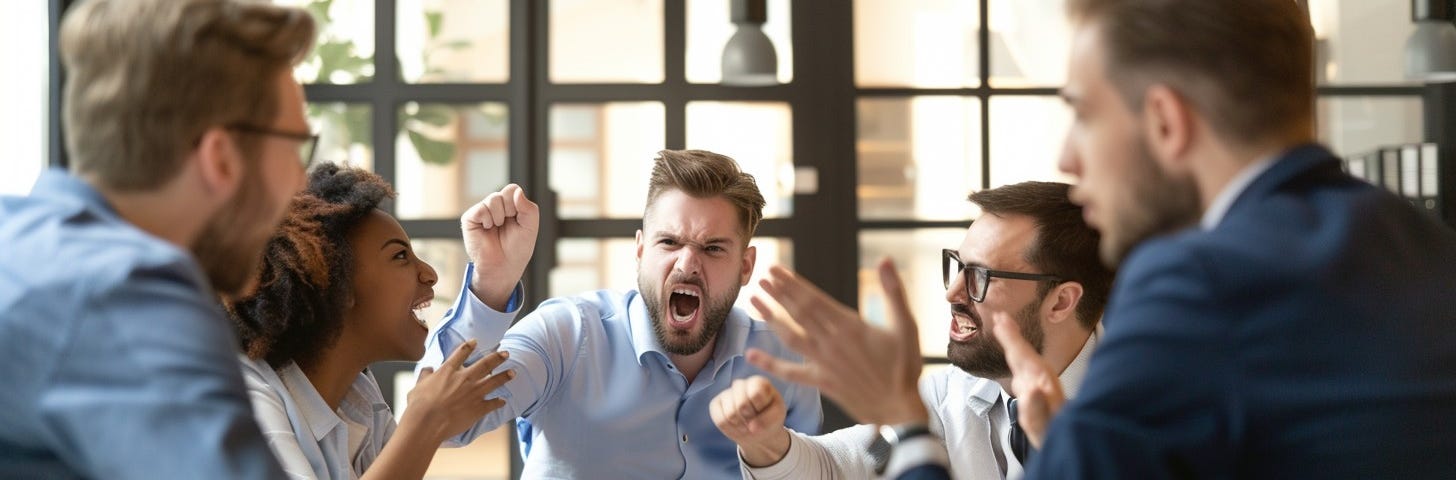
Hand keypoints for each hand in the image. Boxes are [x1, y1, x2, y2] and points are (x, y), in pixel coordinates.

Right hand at [404, 340, 514, 441]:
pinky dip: (498, 402)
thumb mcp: (418, 385)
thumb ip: (425, 375)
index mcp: (448, 371)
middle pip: (485, 364)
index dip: (469, 346)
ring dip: (504, 376)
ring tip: (513, 372)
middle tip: (506, 353)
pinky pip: (493, 403)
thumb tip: (428, 369)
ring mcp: (474, 393)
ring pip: (494, 381)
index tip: (475, 342)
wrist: (428, 422)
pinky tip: (503, 401)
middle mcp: (465, 378)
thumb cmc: (419, 405)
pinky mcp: (479, 408)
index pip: (461, 353)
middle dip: (497, 357)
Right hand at [461, 184, 538, 309]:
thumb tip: (517, 191)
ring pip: (493, 199)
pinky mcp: (470, 218)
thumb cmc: (517, 248)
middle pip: (504, 193)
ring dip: (499, 217)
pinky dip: (487, 221)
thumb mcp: (530, 227)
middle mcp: (495, 206)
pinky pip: (481, 209)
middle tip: (506, 226)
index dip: (517, 204)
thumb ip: (528, 207)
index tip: (518, 220)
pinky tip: (487, 229)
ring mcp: (482, 211)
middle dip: (510, 211)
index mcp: (510, 206)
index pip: (513, 190)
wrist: (503, 266)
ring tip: (496, 228)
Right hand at [710, 376, 790, 467]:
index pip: (755, 395)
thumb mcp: (777, 416)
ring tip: (747, 425)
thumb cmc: (770, 417)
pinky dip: (731, 429)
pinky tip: (737, 426)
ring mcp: (726, 393)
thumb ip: (768, 419)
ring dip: (741, 426)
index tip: (765, 409)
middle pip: (741, 405)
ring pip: (730, 414)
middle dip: (750, 418)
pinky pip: (720, 421)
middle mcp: (740, 384)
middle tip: (755, 419)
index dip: (760, 409)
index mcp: (757, 381)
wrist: (759, 428)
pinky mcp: (715, 404)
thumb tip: (750, 428)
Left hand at [746, 259, 926, 425]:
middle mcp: (832, 343)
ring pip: (790, 336)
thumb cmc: (905, 366)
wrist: (899, 407)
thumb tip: (886, 260)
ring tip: (754, 302)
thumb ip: (894, 291)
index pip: (814, 299)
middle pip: (798, 313)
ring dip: (770, 318)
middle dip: (778, 294)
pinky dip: (769, 363)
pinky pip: (790, 372)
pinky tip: (750, 355)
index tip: (776, 270)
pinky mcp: (821, 381)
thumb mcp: (907, 325)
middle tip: (760, 278)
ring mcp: (824, 363)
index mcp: (851, 326)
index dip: (792, 284)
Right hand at [993, 313, 1063, 447]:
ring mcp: (1039, 383)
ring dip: (1014, 340)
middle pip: (1023, 351)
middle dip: (1011, 333)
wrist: (1066, 440)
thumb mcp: (1042, 426)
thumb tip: (1031, 388)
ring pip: (1023, 356)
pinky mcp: (1036, 389)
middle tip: (999, 315)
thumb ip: (1036, 408)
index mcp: (1041, 383)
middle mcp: (1041, 378)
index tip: (1000, 321)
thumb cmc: (1053, 434)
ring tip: (1003, 325)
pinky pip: (1023, 365)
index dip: (1010, 337)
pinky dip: (1016, 354)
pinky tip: (1013, 354)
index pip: (1022, 354)